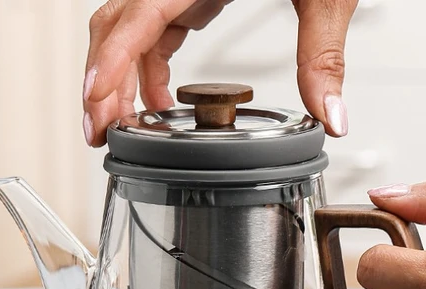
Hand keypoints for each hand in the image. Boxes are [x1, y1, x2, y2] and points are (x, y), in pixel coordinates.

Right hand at [83, 0, 357, 146]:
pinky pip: (153, 34)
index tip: (96, 102)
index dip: (111, 63)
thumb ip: (322, 55)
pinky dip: (149, 71)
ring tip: (120, 126)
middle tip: (99, 132)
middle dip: (102, 83)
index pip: (137, 18)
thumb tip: (329, 115)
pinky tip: (158, 100)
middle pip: (116, 28)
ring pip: (127, 33)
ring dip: (119, 81)